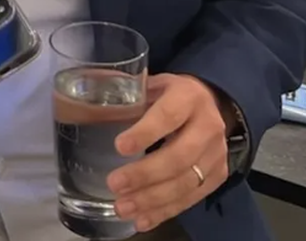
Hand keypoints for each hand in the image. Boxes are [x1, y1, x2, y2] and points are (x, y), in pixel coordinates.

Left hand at [106, 74, 229, 231]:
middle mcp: (208, 126)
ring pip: (187, 182)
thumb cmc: (169, 95)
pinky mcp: (218, 175)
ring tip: (123, 207)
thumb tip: (87, 110)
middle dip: (145, 174)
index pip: (168, 116)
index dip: (145, 133)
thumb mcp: (152, 86)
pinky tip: (143, 220)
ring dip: (152, 199)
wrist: (210, 104)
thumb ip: (128, 99)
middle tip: (114, 184)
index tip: (119, 147)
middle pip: (179, 156)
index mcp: (189, 97)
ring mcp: (216, 153)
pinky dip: (165, 211)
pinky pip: (192, 198)